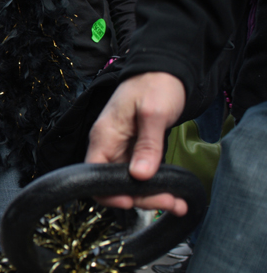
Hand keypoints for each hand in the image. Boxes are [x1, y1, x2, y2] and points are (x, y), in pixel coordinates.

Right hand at [85, 72, 186, 214]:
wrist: (165, 68)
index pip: (94, 174)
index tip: (132, 202)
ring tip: (178, 204)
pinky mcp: (136, 150)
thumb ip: (147, 145)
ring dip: (153, 196)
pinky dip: (158, 186)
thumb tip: (140, 176)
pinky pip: (142, 174)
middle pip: (115, 183)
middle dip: (141, 198)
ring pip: (130, 182)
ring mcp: (122, 148)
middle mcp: (109, 145)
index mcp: (105, 136)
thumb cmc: (155, 84)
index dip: (109, 193)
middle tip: (170, 203)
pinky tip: (174, 193)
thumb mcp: (153, 113)